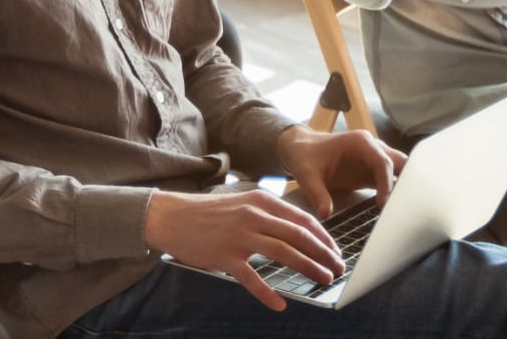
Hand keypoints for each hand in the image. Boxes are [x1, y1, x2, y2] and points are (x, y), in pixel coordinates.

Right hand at [144, 188, 344, 311]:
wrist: (168, 216)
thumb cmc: (204, 213)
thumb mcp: (239, 203)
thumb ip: (266, 214)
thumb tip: (297, 232)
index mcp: (259, 201)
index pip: (302, 219)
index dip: (324, 237)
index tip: (335, 251)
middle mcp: (252, 216)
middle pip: (299, 236)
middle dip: (324, 254)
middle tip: (338, 268)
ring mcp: (238, 236)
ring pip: (283, 253)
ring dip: (308, 268)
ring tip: (324, 280)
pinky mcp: (224, 256)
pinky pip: (251, 278)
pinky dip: (268, 294)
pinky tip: (280, 304)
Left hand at [276, 125, 406, 218]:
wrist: (301, 149)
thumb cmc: (304, 157)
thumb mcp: (306, 174)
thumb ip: (316, 193)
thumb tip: (325, 214)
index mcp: (360, 143)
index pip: (383, 162)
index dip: (387, 183)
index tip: (383, 204)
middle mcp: (374, 148)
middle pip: (401, 163)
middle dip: (408, 183)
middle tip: (406, 207)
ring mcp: (375, 160)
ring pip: (402, 171)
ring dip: (405, 188)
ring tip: (405, 212)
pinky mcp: (374, 173)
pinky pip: (393, 182)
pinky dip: (397, 193)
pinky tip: (397, 211)